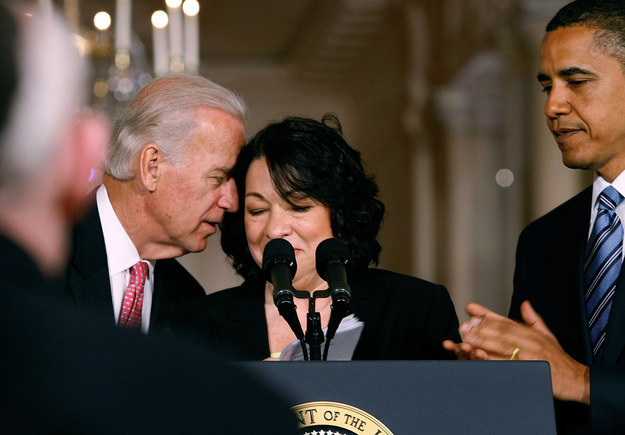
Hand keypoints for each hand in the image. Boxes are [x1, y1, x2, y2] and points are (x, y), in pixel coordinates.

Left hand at [447, 301, 589, 403]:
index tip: (470, 308)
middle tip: (464, 327)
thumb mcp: (547, 336)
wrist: (576, 380)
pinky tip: (483, 360)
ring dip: (484, 344)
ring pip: (503, 347)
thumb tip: (525, 304)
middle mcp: (530, 341)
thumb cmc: (558, 359)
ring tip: (467, 342)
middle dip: (480, 328)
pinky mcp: (532, 369)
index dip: (486, 313)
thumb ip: (533, 320)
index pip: (505, 319)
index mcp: (530, 332)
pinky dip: (496, 362)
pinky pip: (511, 365)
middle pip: (501, 332)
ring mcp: (531, 355)